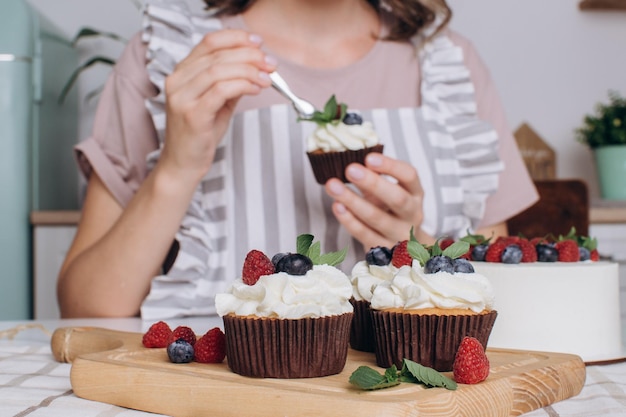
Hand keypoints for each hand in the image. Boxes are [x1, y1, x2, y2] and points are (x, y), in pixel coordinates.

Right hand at [159, 29, 275, 182]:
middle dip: (249, 56)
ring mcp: (182, 98)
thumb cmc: (200, 134)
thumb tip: (256, 65)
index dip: (236, 38)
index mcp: (182, 73)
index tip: (259, 43)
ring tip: (267, 78)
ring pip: (219, 71)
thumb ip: (231, 82)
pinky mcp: (192, 115)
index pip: (209, 42)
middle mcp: (178, 81)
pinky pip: (221, 91)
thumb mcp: (218, 103)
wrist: (183, 165)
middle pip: (217, 55)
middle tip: (270, 64)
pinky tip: (256, 90)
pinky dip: (242, 86)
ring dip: (249, 71)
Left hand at [325, 152, 430, 250]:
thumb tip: (351, 161)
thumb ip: (374, 178)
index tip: (369, 158)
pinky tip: (337, 206)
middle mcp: (413, 215)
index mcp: (416, 193)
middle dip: (373, 183)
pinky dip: (349, 221)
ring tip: (333, 186)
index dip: (390, 166)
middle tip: (350, 169)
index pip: (409, 176)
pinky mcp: (385, 252)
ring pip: (377, 218)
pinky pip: (365, 235)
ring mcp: (400, 235)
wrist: (404, 249)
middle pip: (397, 199)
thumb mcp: (387, 192)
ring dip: (353, 201)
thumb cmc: (390, 211)